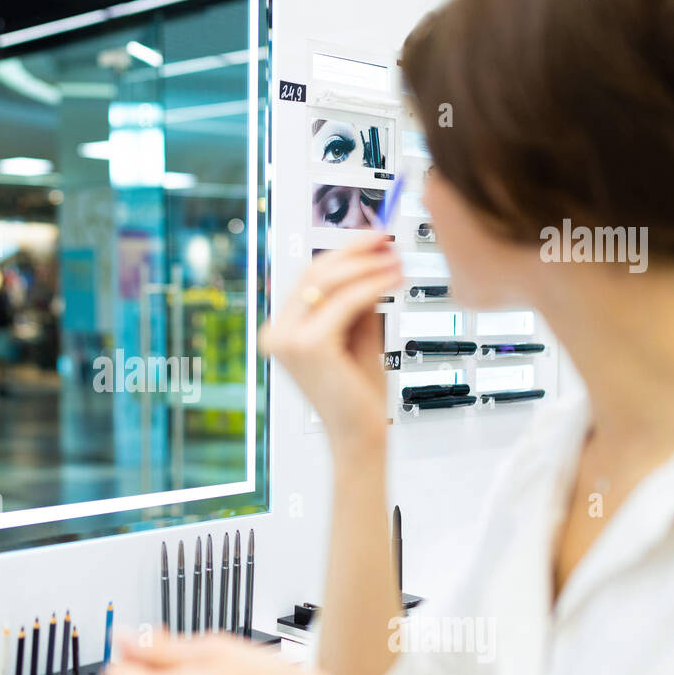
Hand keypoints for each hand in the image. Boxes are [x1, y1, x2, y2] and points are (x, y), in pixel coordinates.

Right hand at [257, 230, 400, 441]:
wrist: (360, 434)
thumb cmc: (358, 394)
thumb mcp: (357, 334)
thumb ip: (357, 299)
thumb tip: (371, 257)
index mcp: (282, 331)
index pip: (308, 278)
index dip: (343, 253)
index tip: (373, 240)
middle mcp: (278, 334)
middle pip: (314, 273)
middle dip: (354, 252)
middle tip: (387, 242)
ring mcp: (289, 340)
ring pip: (327, 282)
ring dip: (367, 265)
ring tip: (395, 260)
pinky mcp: (309, 345)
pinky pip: (345, 302)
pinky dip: (372, 285)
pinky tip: (393, 279)